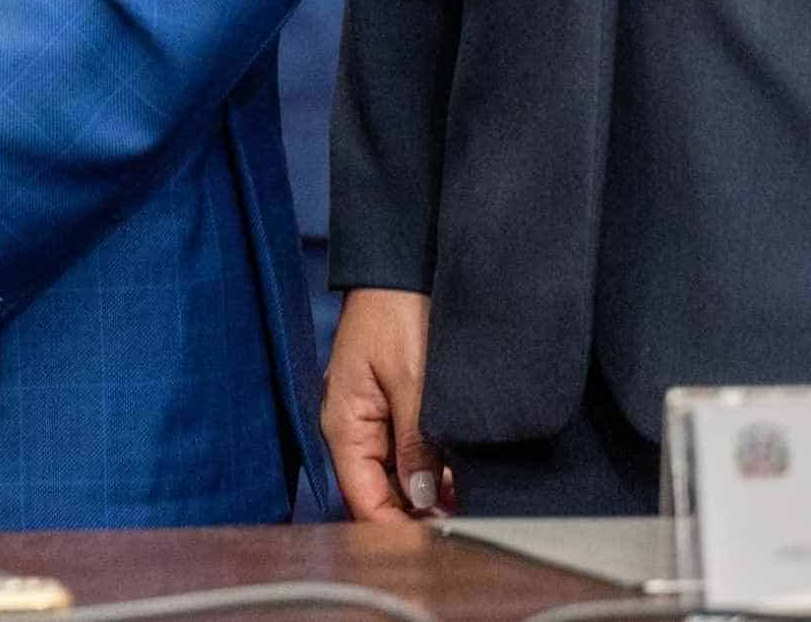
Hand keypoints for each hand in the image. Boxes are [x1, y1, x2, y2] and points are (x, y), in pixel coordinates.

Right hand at [323, 287, 447, 524]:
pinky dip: (429, 469)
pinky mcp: (390, 404)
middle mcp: (352, 427)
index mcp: (344, 424)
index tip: (434, 547)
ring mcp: (371, 416)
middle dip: (414, 516)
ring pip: (394, 475)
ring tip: (466, 507)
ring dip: (425, 495)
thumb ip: (416, 443)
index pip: (362, 499)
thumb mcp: (414, 381)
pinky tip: (457, 479)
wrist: (400, 264)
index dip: (395, 530)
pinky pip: (404, 451)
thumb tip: (419, 499)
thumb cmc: (397, 310)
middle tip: (461, 529)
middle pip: (377, 492)